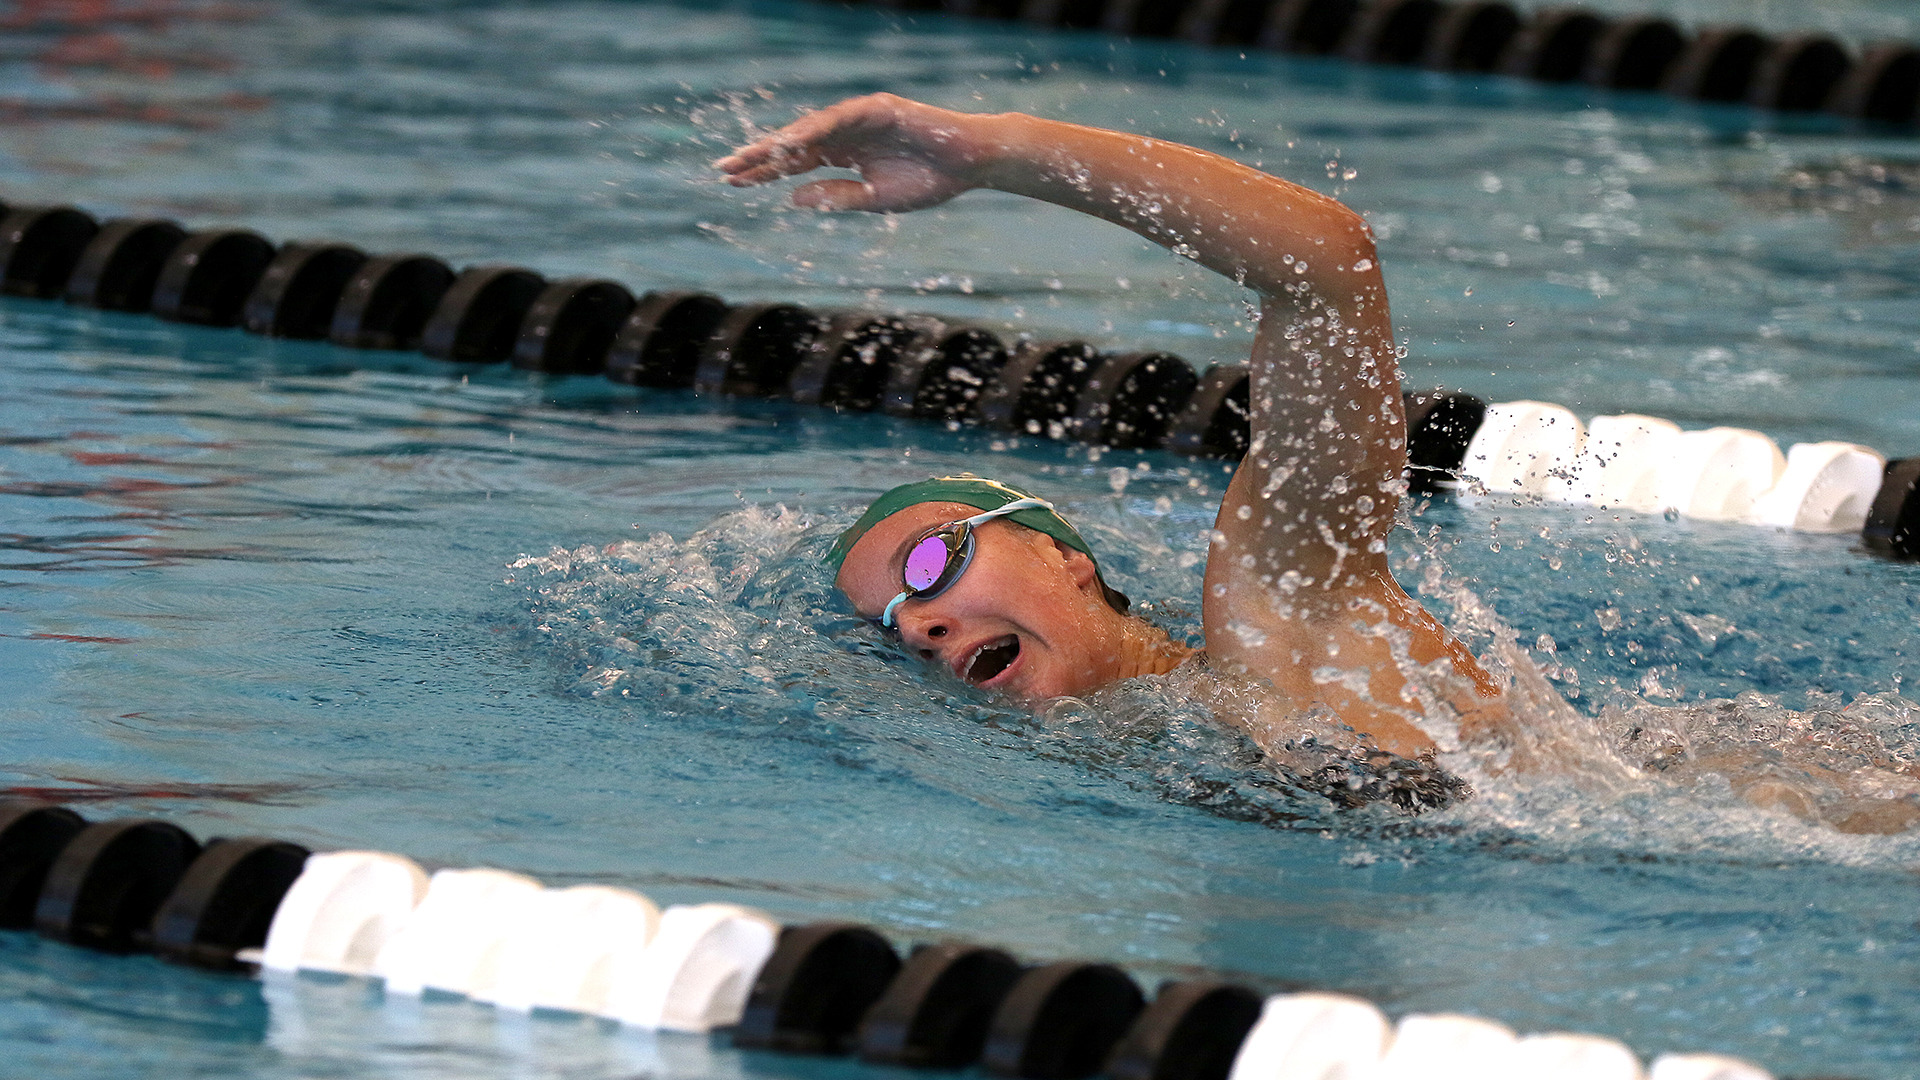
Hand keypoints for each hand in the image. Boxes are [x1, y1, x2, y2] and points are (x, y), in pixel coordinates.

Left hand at [715, 93, 990, 212]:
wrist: (969, 165)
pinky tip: (791, 142)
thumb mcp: (873, 199)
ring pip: (811, 130)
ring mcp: (860, 119)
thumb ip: (835, 196)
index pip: (796, 163)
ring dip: (780, 143)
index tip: (732, 182)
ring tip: (750, 157)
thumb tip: (791, 198)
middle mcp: (845, 134)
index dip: (765, 171)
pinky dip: (815, 129)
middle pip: (794, 144)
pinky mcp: (877, 108)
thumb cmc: (928, 182)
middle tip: (724, 168)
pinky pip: (840, 118)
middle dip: (760, 156)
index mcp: (844, 156)